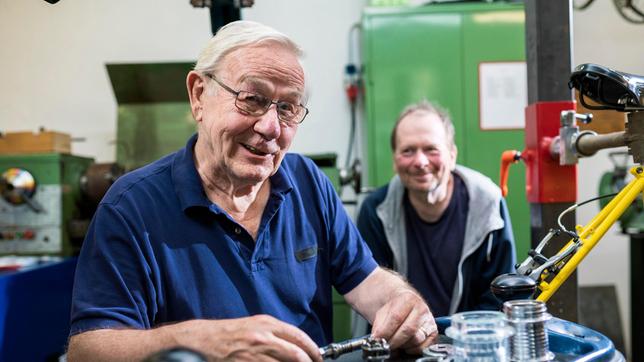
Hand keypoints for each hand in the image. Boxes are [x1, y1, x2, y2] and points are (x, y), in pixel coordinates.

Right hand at [170, 315, 321, 361]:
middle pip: (297, 354)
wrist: (203, 339)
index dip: (312, 349)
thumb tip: (296, 348)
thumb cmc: (230, 333)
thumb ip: (275, 334)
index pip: (298, 336)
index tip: (318, 358)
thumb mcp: (255, 326)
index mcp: (267, 324)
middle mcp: (264, 336)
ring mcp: (255, 352)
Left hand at [370, 290, 436, 354]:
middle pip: (408, 330)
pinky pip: (423, 347)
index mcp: (408, 298)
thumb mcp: (382, 311)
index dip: (385, 331)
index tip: (378, 338)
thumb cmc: (394, 309)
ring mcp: (429, 321)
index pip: (396, 317)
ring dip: (402, 345)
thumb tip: (377, 339)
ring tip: (395, 342)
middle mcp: (421, 309)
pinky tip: (406, 344)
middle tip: (385, 344)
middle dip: (393, 341)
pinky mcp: (433, 333)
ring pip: (416, 339)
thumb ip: (379, 325)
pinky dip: (412, 349)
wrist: (406, 305)